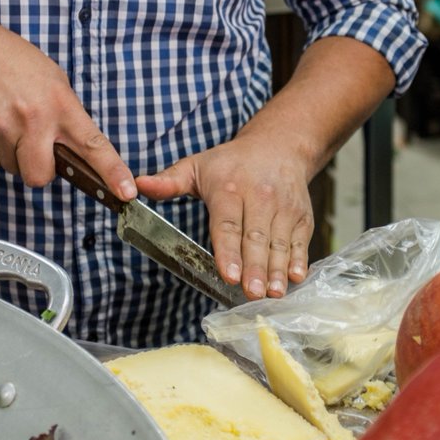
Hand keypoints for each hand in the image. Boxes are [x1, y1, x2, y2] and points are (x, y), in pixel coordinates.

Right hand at [0, 15, 135, 196]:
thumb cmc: (18, 65)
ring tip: (9, 121)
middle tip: (33, 143)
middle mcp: (33, 117)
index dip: (112, 171)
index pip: (93, 145)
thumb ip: (67, 118)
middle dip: (38, 168)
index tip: (126, 191)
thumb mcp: (55, 82)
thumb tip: (78, 156)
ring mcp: (1, 125)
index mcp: (61, 104)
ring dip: (12, 155)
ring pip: (13, 170)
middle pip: (40, 177)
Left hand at [136, 139, 314, 299]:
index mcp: (229, 188)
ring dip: (277, 270)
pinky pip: (301, 241)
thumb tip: (137, 186)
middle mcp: (259, 197)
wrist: (280, 145)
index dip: (228, 250)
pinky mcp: (302, 217)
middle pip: (255, 237)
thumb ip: (169, 181)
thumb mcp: (197, 166)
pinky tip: (297, 278)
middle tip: (252, 294)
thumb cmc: (232, 162)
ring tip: (273, 293)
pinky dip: (300, 260)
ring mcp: (283, 208)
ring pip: (279, 243)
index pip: (227, 224)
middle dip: (254, 268)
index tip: (227, 273)